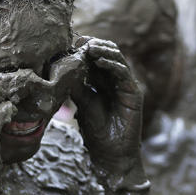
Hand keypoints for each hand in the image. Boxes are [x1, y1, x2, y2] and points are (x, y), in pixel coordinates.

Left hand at [72, 38, 144, 181]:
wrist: (109, 153)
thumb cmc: (95, 130)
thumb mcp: (81, 102)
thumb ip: (75, 84)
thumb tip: (61, 65)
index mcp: (102, 81)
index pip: (94, 58)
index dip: (83, 48)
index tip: (68, 42)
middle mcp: (115, 80)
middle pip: (106, 53)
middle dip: (92, 45)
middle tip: (78, 40)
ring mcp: (125, 85)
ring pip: (117, 59)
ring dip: (102, 50)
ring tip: (88, 47)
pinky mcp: (134, 93)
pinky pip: (123, 73)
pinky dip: (112, 64)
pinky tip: (99, 59)